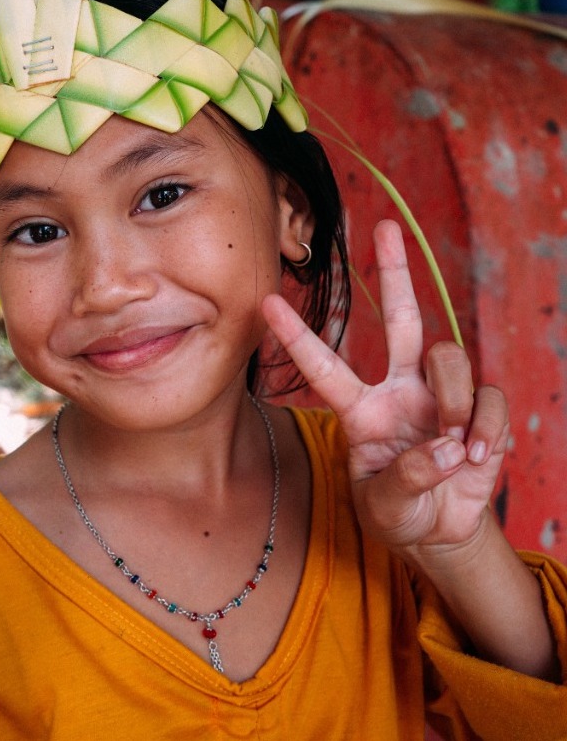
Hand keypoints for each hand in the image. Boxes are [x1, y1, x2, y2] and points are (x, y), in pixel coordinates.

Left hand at [263, 220, 508, 557]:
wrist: (441, 531)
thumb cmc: (398, 512)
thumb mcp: (383, 508)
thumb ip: (404, 481)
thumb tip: (444, 448)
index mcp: (360, 409)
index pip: (324, 366)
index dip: (296, 336)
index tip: (266, 302)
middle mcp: (398, 390)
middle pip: (400, 319)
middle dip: (395, 272)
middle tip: (387, 225)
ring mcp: (439, 396)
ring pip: (448, 357)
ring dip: (453, 401)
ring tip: (454, 450)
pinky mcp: (480, 410)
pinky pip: (490, 397)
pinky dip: (487, 428)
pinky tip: (477, 457)